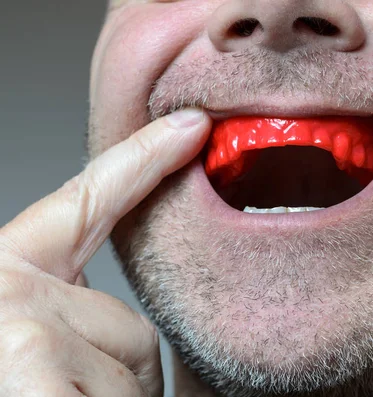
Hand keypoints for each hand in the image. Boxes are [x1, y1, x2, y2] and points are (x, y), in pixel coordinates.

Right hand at [0, 109, 210, 395]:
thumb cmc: (5, 373)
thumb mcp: (19, 338)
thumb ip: (65, 313)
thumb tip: (110, 313)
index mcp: (1, 272)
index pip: (90, 198)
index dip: (145, 158)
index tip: (190, 129)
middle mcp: (4, 287)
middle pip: (131, 322)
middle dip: (116, 374)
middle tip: (62, 393)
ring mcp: (16, 325)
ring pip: (135, 364)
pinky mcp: (26, 364)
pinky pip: (123, 392)